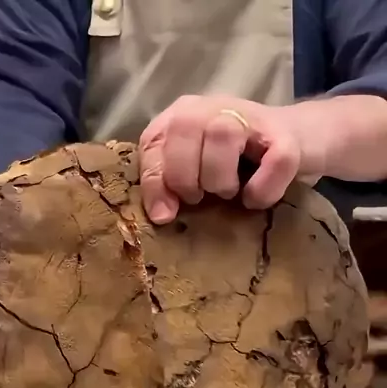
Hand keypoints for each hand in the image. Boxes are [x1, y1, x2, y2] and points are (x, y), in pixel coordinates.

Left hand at [139, 95, 322, 223]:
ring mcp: (251, 115)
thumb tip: (162, 216)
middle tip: (202, 198)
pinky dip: (262, 189)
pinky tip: (255, 199)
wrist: (298, 139)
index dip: (155, 183)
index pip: (153, 143)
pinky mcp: (287, 134)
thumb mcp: (195, 174)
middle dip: (185, 177)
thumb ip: (169, 186)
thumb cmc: (236, 165)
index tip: (166, 214)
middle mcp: (212, 107)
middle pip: (184, 129)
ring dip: (219, 177)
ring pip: (222, 135)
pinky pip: (274, 160)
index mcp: (182, 115)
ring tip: (229, 194)